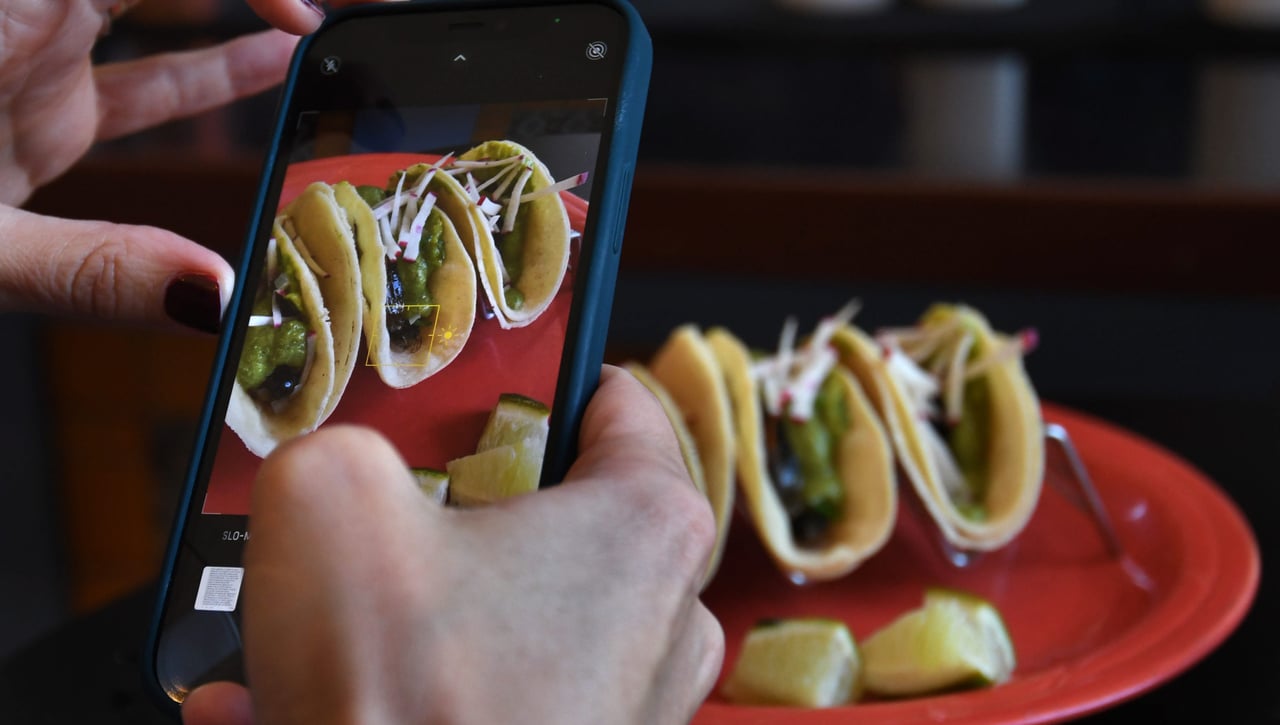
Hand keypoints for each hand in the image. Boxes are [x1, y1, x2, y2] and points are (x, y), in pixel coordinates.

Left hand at [0, 0, 346, 331]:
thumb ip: (91, 267)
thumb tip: (223, 295)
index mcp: (5, 15)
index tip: (308, 20)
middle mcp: (28, 16)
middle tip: (359, 10)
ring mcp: (38, 52)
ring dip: (257, 8)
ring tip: (336, 28)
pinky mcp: (43, 97)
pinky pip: (146, 71)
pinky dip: (213, 72)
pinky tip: (281, 67)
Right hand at [181, 366, 724, 724]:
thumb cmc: (408, 704)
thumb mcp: (328, 498)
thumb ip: (344, 437)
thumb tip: (343, 460)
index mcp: (646, 522)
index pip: (610, 397)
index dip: (530, 372)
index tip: (472, 379)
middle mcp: (663, 613)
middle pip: (555, 506)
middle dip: (455, 506)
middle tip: (382, 509)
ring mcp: (630, 698)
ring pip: (510, 607)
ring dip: (410, 611)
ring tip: (317, 625)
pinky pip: (491, 689)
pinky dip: (412, 685)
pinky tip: (308, 699)